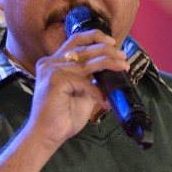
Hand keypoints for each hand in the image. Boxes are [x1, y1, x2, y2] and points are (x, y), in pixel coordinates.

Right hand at [26, 29, 129, 151]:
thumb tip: (110, 68)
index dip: (95, 36)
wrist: (48, 135)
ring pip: (87, 62)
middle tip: (123, 57)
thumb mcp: (82, 92)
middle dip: (107, 50)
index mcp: (55, 62)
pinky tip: (104, 101)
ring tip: (123, 67)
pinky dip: (97, 91)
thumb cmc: (63, 117)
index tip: (112, 43)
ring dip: (109, 63)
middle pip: (84, 48)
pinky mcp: (55, 80)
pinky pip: (84, 81)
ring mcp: (51, 70)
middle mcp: (51, 62)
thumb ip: (91, 78)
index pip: (76, 40)